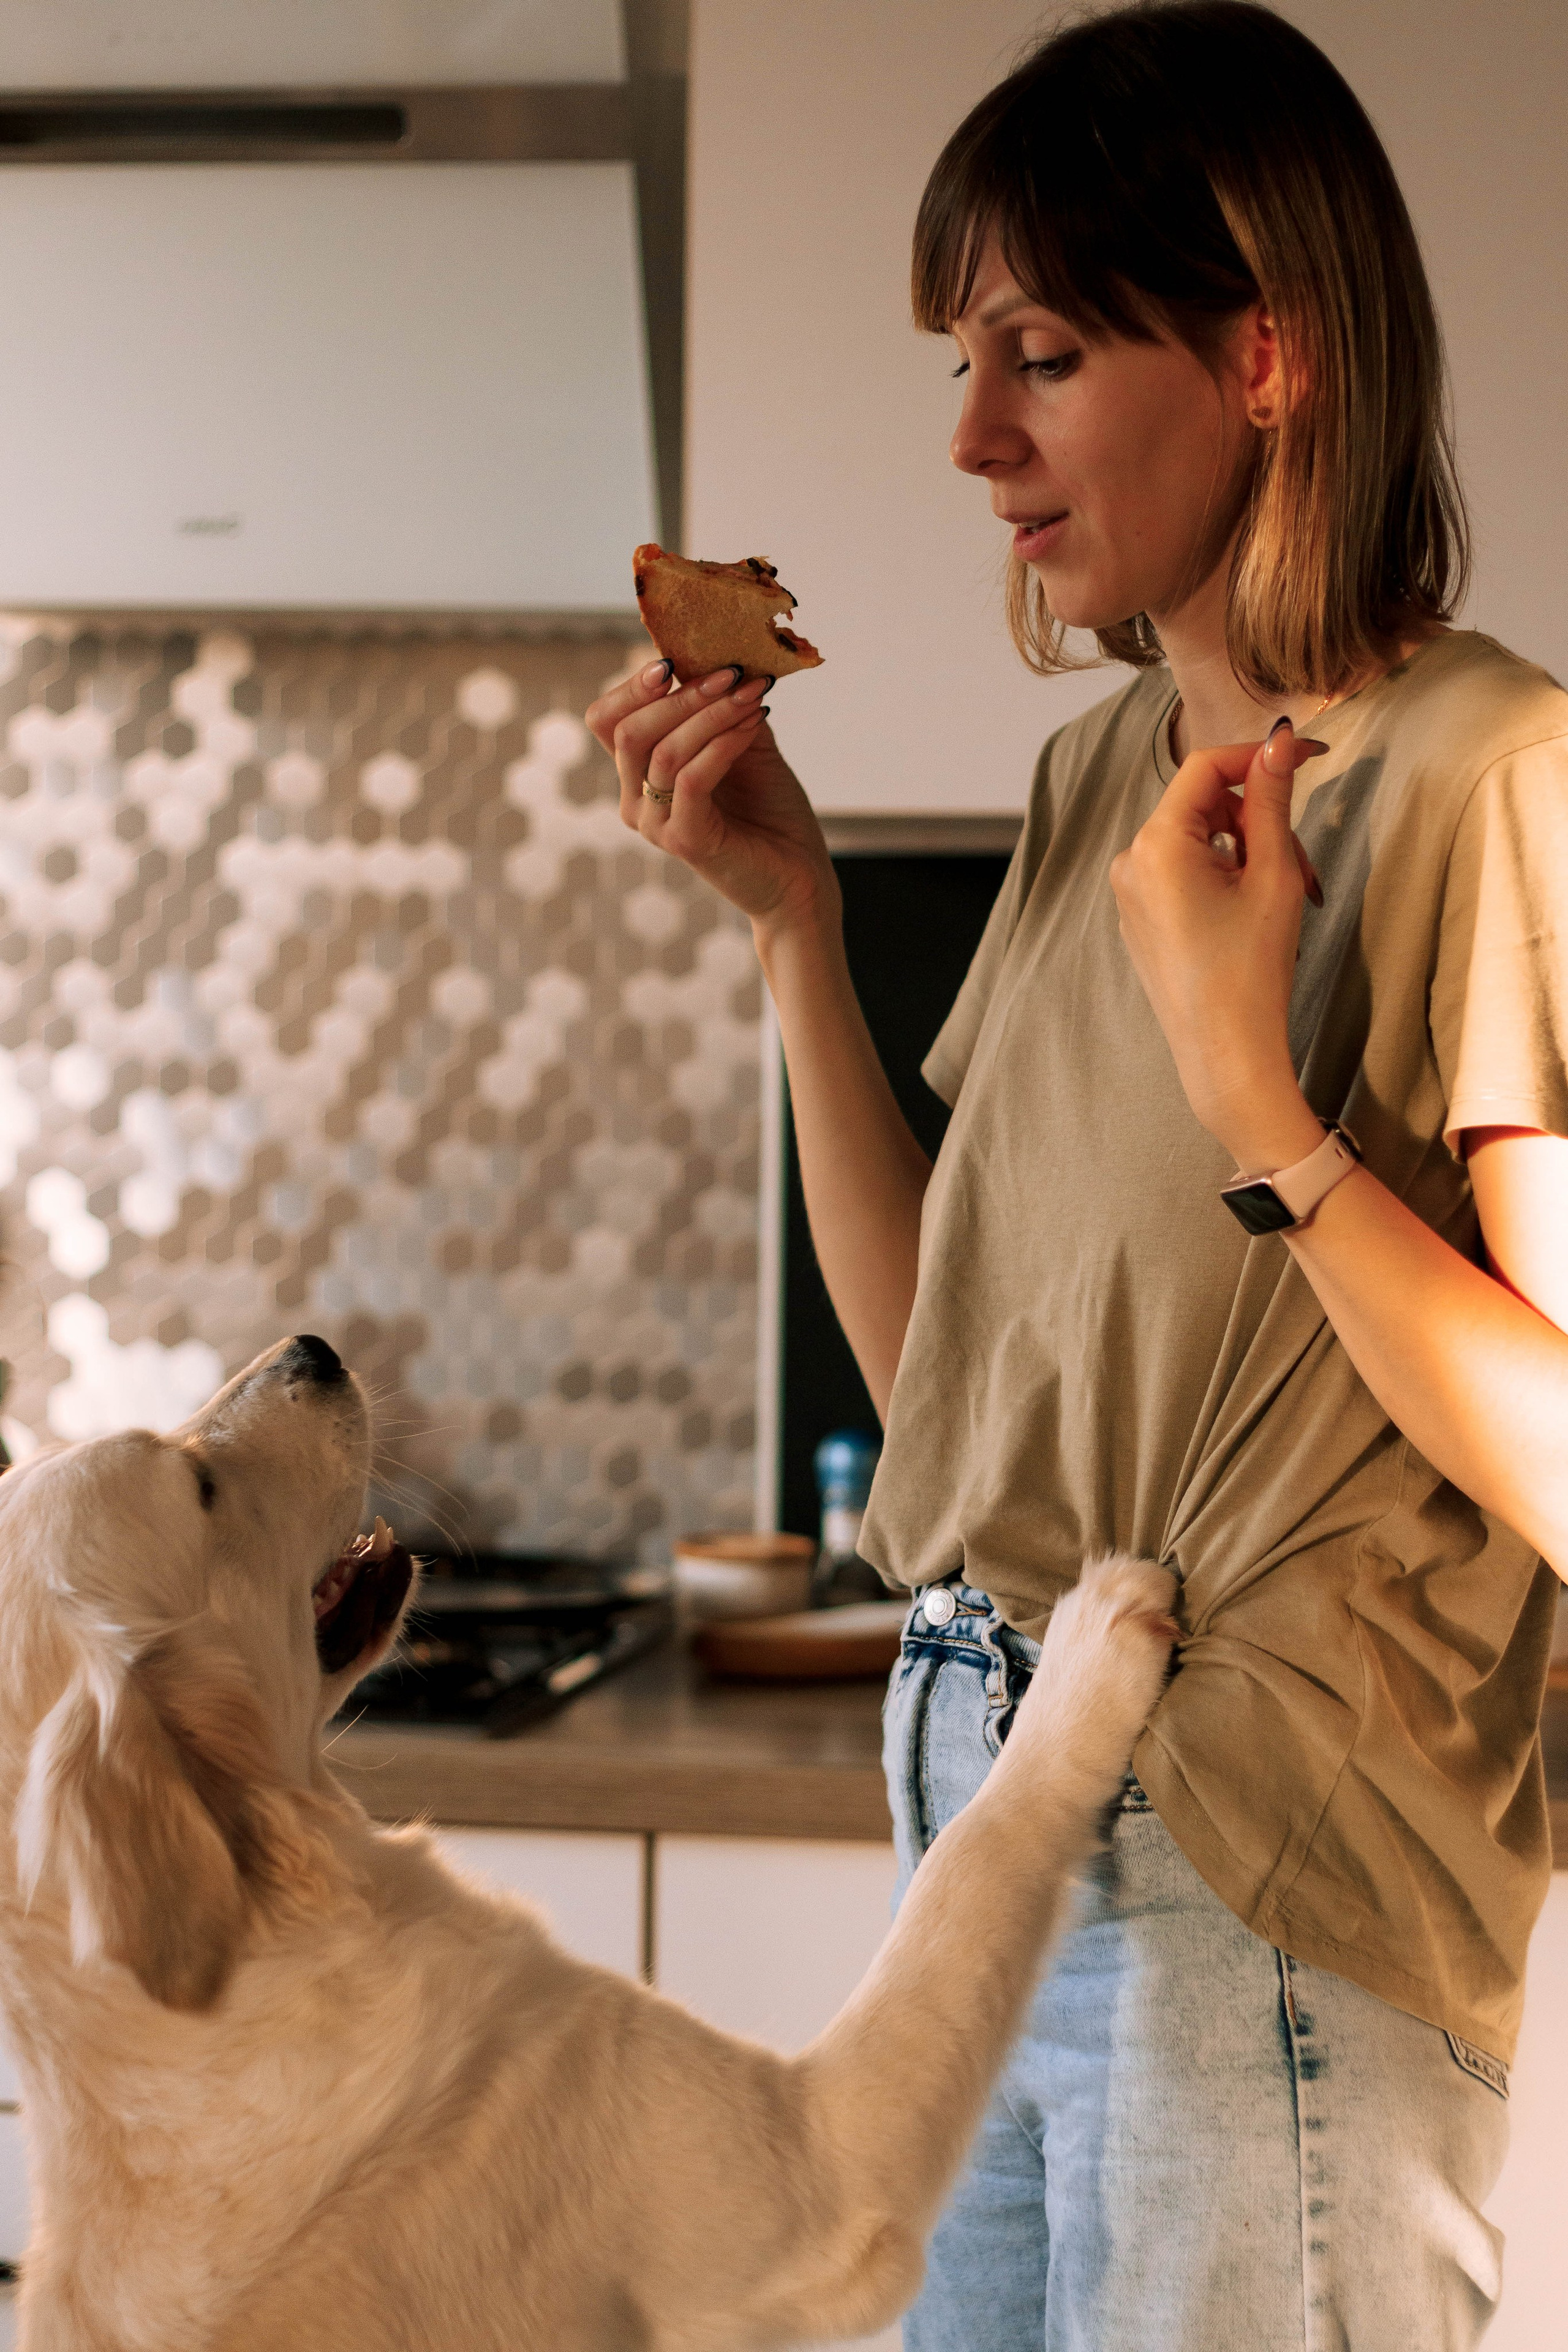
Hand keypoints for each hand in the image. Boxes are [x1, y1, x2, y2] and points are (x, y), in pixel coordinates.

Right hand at [586, 659, 837, 938]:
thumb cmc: (770, 812)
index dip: (632, 685)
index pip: (607, 720)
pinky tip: (754, 723)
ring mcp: (656, 825)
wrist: (798, 877)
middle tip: (731, 673)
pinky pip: (691, 777)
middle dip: (681, 693)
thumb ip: (722, 707)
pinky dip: (722, 742)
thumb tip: (718, 655)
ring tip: (753, 695)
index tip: (675, 660)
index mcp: (638, 776)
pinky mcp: (685, 841)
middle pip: (627, 730)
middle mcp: (635, 802)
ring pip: (662, 750)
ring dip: (711, 713)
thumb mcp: (745, 744)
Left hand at [1108, 718, 1328, 1171]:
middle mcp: (1131, 862)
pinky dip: (1223, 876)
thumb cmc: (1251, 970)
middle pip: (1204, 804)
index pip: (1206, 765)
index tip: (1309, 755)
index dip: (1258, 754)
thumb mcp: (1272, 875)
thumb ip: (1272, 799)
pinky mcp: (1140, 917)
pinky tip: (1252, 914)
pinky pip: (1184, 872)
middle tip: (1302, 867)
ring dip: (1247, 851)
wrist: (1226, 1054)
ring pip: (1199, 839)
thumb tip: (1278, 739)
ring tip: (1283, 897)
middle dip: (1259, 820)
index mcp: (1155, 844)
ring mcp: (1130, 892)